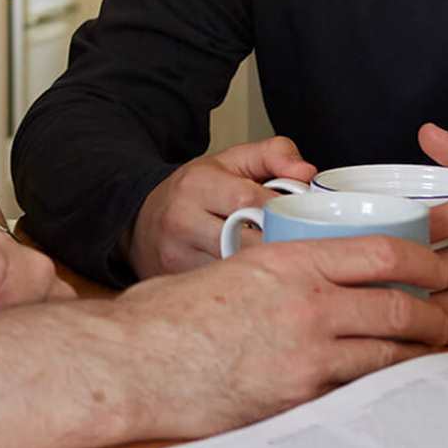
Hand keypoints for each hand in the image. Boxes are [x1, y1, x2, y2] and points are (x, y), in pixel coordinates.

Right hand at [119, 235, 447, 438]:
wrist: (134, 362)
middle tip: (443, 318)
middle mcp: (306, 305)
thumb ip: (271, 269)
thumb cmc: (166, 314)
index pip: (378, 252)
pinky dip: (377, 387)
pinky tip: (386, 387)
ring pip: (385, 353)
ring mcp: (305, 355)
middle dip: (431, 314)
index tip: (435, 267)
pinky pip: (354, 391)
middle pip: (396, 305)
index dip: (420, 259)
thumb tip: (296, 276)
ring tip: (426, 354)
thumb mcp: (228, 268)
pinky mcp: (296, 398)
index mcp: (288, 261)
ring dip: (414, 354)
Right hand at [128, 137, 318, 278]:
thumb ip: (273, 155)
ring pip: (236, 273)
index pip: (251, 201)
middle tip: (304, 253)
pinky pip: (222, 291)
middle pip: (246, 243)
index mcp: (199, 184)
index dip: (284, 214)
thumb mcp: (230, 162)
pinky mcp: (176, 282)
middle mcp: (182, 219)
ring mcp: (176, 255)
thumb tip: (307, 173)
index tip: (306, 222)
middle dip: (280, 249)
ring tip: (285, 272)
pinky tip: (258, 287)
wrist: (141, 221)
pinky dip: (245, 291)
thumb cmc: (194, 192)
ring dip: (265, 275)